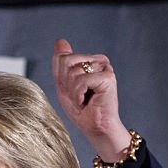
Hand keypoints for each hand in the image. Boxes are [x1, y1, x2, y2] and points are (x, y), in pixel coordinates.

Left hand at [52, 38, 131, 161]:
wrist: (95, 127)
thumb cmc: (81, 109)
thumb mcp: (64, 84)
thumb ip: (61, 63)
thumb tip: (60, 41)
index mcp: (89, 60)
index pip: (62, 58)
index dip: (61, 78)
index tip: (71, 91)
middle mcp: (99, 60)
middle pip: (66, 62)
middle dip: (66, 83)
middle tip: (77, 96)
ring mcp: (105, 67)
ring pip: (73, 72)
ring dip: (72, 91)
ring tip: (82, 100)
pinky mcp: (108, 77)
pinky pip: (82, 81)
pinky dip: (78, 94)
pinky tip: (87, 101)